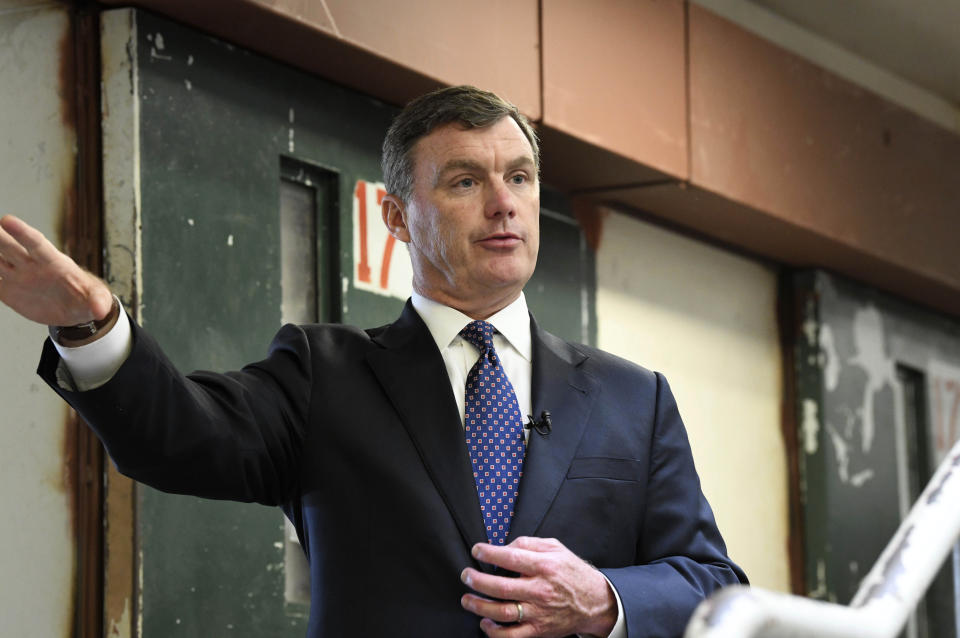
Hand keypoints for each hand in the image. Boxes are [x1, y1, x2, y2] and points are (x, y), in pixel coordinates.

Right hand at [0, 214, 112, 325]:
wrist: (74, 309)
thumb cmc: (87, 297)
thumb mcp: (97, 300)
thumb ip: (98, 301)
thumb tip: (104, 308)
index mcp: (53, 262)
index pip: (36, 244)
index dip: (22, 233)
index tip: (7, 220)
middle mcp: (31, 265)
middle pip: (8, 247)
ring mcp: (17, 276)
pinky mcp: (7, 291)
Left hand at [460, 536, 617, 637]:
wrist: (595, 601)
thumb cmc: (571, 572)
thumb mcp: (555, 547)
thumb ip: (529, 544)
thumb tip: (504, 547)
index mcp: (545, 566)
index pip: (511, 558)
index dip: (489, 553)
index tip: (476, 550)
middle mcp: (541, 590)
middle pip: (502, 587)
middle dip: (478, 581)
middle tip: (466, 575)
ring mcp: (539, 613)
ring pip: (503, 613)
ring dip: (480, 606)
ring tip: (467, 599)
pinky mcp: (539, 630)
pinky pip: (512, 636)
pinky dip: (494, 632)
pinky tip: (485, 622)